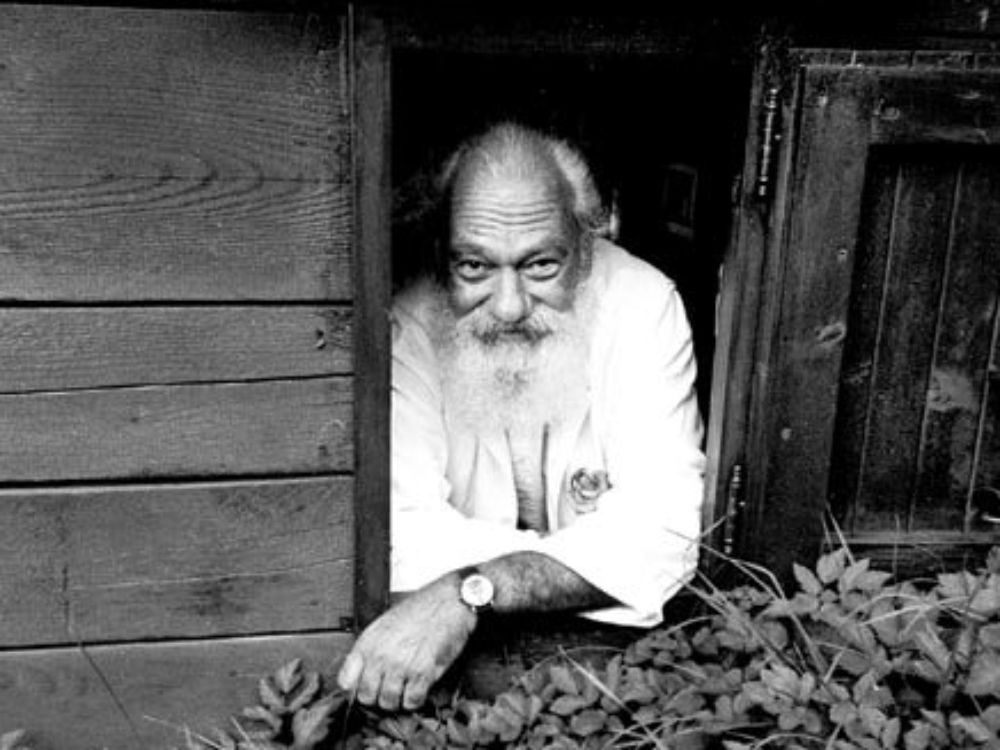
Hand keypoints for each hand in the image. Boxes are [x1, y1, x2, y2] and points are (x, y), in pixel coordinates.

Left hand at [336, 573, 476, 710]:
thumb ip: (371, 647)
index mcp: (368, 641)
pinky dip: (415, 699)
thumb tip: (363, 670)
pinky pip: (411, 701)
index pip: (346, 681)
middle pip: (366, 696)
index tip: (364, 687)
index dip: (355, 688)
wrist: (449, 602)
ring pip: (388, 702)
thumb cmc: (421, 607)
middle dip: (378, 696)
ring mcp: (400, 665)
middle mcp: (381, 655)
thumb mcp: (386, 623)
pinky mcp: (422, 673)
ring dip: (398, 700)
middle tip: (388, 689)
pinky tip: (418, 687)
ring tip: (405, 688)